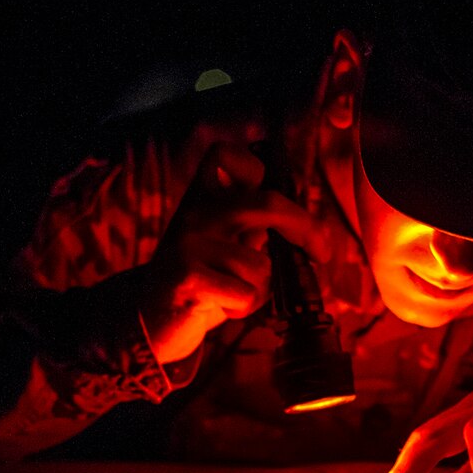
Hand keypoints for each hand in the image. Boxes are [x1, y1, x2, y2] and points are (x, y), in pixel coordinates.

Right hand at [138, 143, 329, 365]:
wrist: (150, 318)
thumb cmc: (200, 281)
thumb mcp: (223, 244)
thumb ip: (252, 227)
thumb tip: (305, 226)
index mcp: (202, 197)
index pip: (226, 154)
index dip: (258, 168)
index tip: (283, 202)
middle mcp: (195, 212)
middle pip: (268, 202)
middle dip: (306, 228)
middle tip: (321, 252)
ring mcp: (188, 242)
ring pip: (261, 265)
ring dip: (261, 289)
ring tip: (235, 294)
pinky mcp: (187, 277)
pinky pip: (246, 293)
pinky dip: (244, 308)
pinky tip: (222, 307)